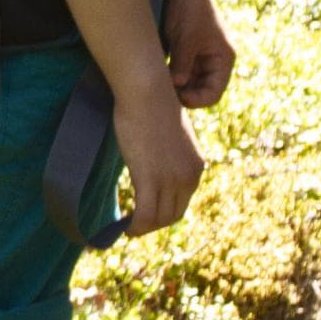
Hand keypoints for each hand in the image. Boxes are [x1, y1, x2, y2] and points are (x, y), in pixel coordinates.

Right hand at [112, 76, 206, 235]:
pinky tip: (123, 227)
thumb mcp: (170, 133)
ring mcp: (172, 180)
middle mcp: (189, 177)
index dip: (165, 211)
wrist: (148, 92)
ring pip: (159, 218)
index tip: (149, 212)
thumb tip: (155, 156)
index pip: (183, 201)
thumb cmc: (153, 104)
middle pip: (173, 214)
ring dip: (143, 227)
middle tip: (136, 223)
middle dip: (155, 223)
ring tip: (128, 227)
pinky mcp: (151, 180)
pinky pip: (144, 215)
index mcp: (196, 166)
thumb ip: (169, 151)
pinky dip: (135, 226)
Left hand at [162, 0, 235, 110]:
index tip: (175, 97)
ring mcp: (200, 58)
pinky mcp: (186, 53)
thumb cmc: (188, 8)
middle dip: (184, 95)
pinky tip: (156, 74)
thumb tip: (176, 87)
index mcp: (223, 59)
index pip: (213, 93)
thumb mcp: (186, 39)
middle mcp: (214, 61)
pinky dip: (170, 76)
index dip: (196, 100)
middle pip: (201, 92)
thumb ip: (182, 65)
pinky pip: (180, 73)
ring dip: (175, 87)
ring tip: (158, 83)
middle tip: (162, 93)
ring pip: (189, 84)